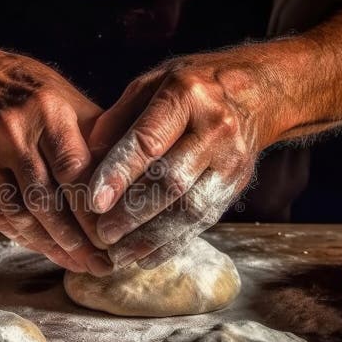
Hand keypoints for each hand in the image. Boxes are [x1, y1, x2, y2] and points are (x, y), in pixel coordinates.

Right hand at [0, 40, 111, 274]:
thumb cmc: (33, 92)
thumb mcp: (69, 100)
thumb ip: (99, 139)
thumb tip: (134, 181)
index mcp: (47, 112)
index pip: (74, 171)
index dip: (93, 210)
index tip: (115, 237)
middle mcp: (13, 133)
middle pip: (47, 200)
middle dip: (77, 239)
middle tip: (102, 264)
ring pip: (21, 214)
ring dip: (52, 246)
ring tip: (79, 264)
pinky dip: (25, 238)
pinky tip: (47, 250)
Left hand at [87, 52, 280, 268]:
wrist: (256, 92)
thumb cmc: (190, 87)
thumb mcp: (151, 85)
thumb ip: (117, 121)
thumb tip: (85, 163)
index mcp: (187, 95)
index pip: (148, 141)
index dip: (119, 174)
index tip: (93, 202)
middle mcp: (215, 128)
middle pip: (171, 181)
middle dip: (132, 214)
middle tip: (101, 235)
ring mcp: (232, 160)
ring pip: (190, 209)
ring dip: (150, 238)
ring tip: (118, 255)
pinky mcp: (238, 185)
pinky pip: (204, 221)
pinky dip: (172, 243)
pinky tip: (145, 256)